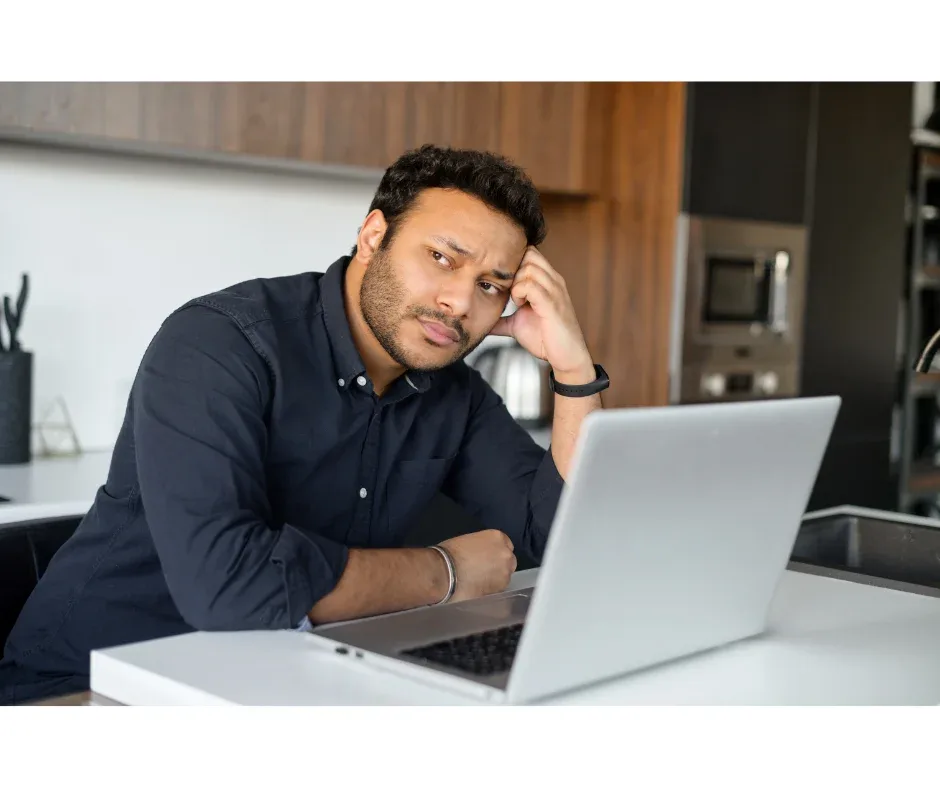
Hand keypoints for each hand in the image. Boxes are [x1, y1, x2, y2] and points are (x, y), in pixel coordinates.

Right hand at [437, 530, 516, 602]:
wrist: (444, 572)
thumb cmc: (450, 553)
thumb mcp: (468, 542)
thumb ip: (481, 549)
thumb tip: (480, 558)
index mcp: (498, 537)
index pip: (505, 545)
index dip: (495, 553)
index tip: (487, 559)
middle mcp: (506, 554)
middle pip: (508, 562)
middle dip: (498, 567)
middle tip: (482, 572)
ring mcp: (505, 573)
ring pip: (504, 578)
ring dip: (495, 580)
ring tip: (478, 584)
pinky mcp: (501, 589)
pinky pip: (499, 591)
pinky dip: (491, 591)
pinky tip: (478, 591)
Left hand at [489, 247, 593, 380]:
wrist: (566, 357)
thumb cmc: (546, 339)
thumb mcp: (517, 324)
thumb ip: (501, 319)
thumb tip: (482, 321)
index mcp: (547, 281)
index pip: (529, 253)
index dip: (512, 263)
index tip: (504, 283)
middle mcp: (553, 280)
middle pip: (528, 254)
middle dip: (513, 270)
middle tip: (509, 290)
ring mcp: (554, 290)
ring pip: (529, 267)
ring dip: (516, 282)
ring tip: (516, 300)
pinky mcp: (552, 304)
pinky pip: (532, 285)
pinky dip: (520, 292)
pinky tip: (520, 305)